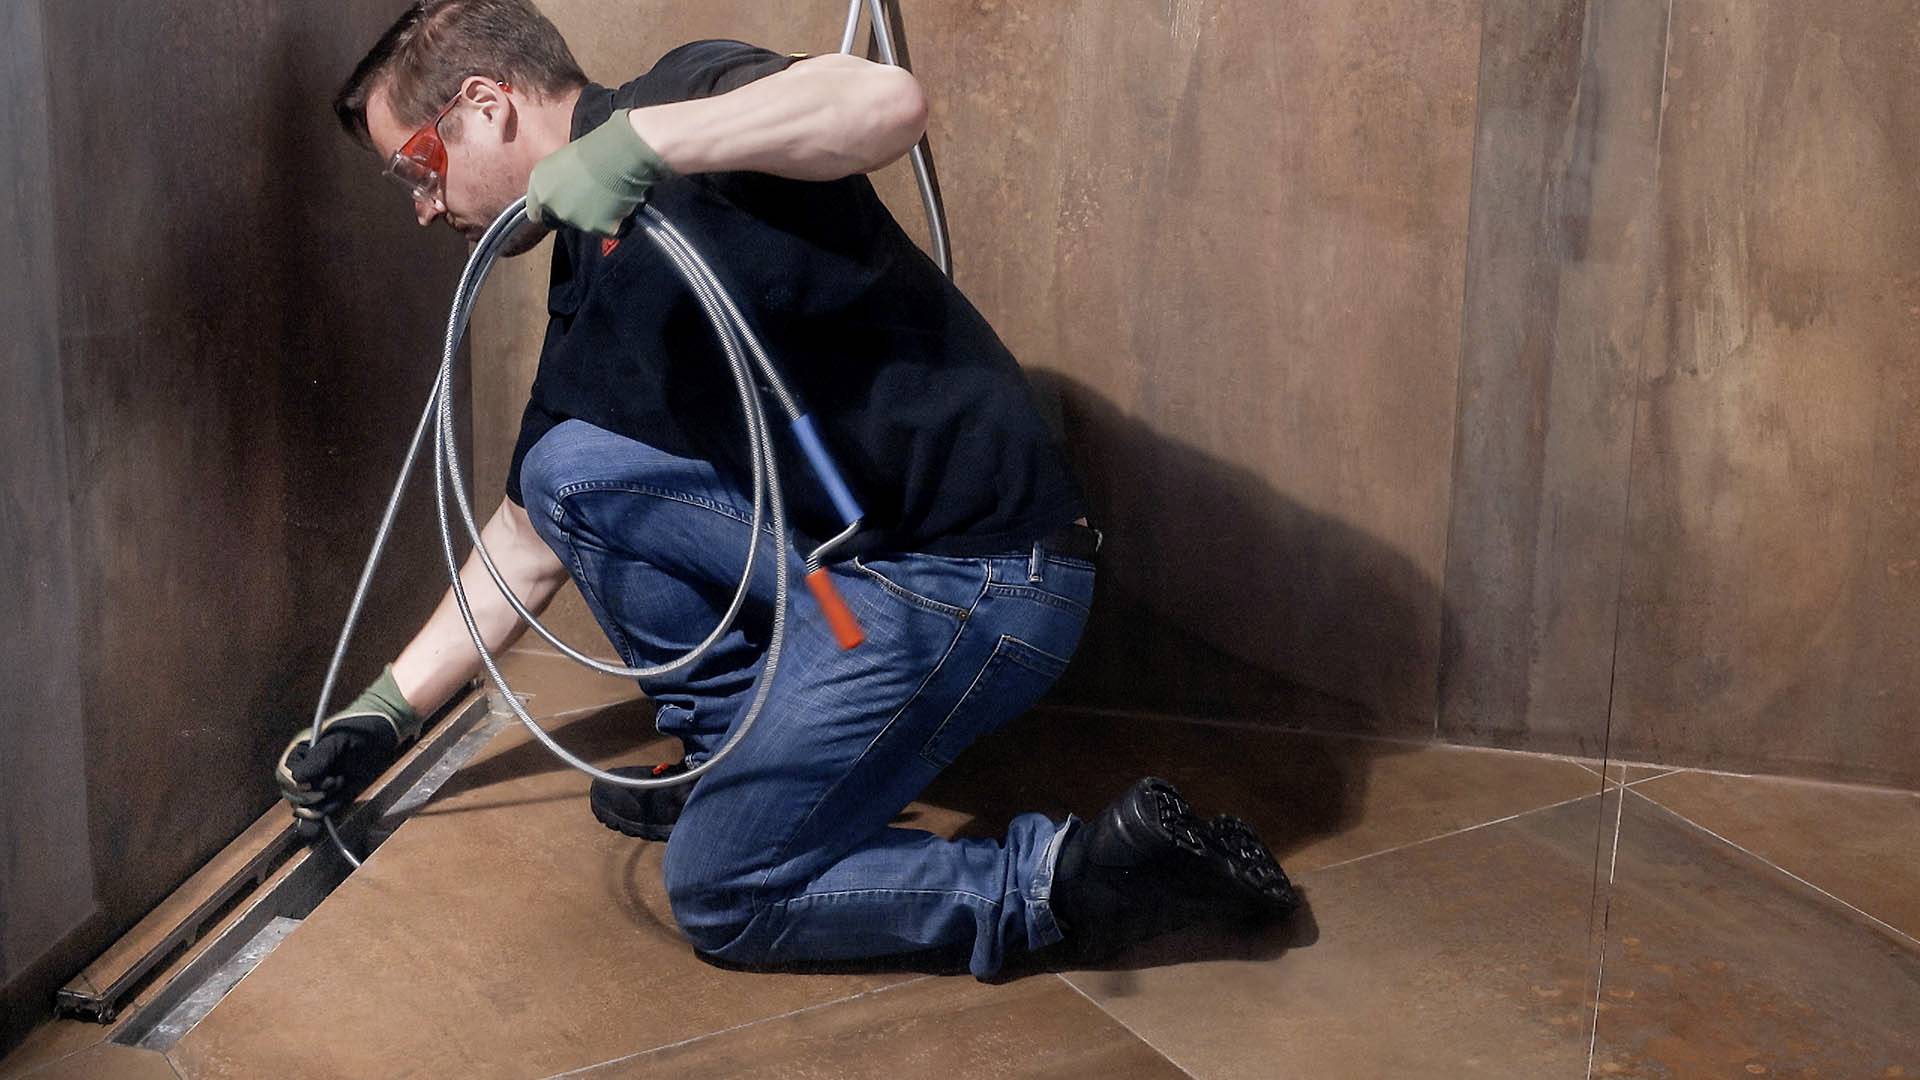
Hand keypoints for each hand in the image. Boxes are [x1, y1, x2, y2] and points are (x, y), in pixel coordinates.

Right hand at [276, 666, 420, 825]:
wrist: (386, 729)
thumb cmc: (362, 726)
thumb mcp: (340, 738)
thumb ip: (319, 758)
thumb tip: (299, 781)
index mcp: (302, 751)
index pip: (284, 774)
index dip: (295, 784)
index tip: (314, 786)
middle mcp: (308, 768)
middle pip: (292, 793)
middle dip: (309, 796)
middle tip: (333, 785)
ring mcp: (322, 781)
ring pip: (306, 805)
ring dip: (317, 807)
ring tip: (338, 789)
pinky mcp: (337, 792)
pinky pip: (321, 810)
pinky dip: (320, 818)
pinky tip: (320, 825)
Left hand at [526, 109, 671, 235]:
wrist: (618, 154)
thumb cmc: (594, 148)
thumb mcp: (562, 163)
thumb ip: (556, 182)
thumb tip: (566, 192)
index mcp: (540, 187)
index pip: (535, 213)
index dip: (549, 210)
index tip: (561, 206)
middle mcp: (553, 206)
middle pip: (562, 221)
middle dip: (575, 213)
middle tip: (592, 196)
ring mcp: (576, 220)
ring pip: (587, 226)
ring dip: (597, 216)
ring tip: (611, 196)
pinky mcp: (599, 229)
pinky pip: (610, 229)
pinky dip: (617, 221)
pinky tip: (623, 203)